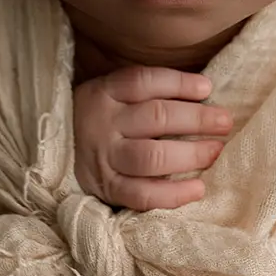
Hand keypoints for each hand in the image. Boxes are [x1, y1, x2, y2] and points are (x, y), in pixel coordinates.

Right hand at [73, 66, 232, 210]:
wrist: (50, 151)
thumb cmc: (98, 120)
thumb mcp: (110, 95)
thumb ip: (145, 91)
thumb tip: (203, 92)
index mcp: (103, 92)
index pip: (143, 81)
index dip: (179, 83)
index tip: (208, 88)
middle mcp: (102, 123)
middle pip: (156, 117)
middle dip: (198, 119)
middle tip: (225, 122)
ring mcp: (103, 158)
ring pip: (152, 156)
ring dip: (191, 154)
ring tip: (215, 151)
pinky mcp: (106, 188)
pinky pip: (142, 194)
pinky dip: (174, 194)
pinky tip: (198, 188)